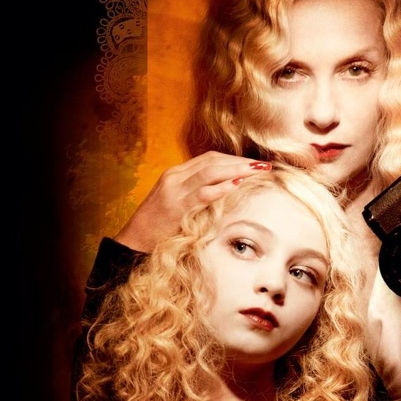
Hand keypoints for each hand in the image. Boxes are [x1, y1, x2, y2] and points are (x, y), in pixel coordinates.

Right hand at [114, 151, 270, 251]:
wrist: (134, 241)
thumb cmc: (159, 226)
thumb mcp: (179, 203)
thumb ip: (198, 194)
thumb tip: (227, 191)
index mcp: (176, 173)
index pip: (210, 159)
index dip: (235, 159)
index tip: (256, 164)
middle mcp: (175, 176)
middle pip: (213, 161)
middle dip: (241, 162)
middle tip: (265, 165)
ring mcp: (175, 190)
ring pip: (210, 172)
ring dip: (237, 170)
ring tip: (258, 171)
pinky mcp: (176, 206)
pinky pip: (202, 193)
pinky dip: (221, 187)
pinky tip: (237, 184)